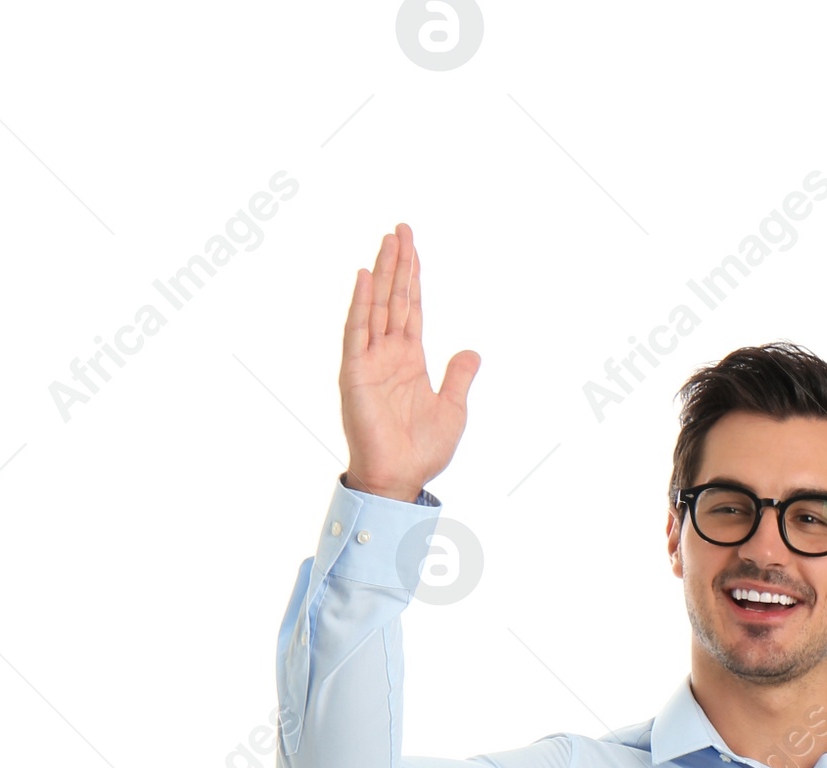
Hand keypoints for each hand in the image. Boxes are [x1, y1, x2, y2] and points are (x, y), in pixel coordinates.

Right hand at [339, 222, 479, 503]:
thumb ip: (459, 377)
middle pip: (393, 299)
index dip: (413, 278)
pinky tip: (363, 277)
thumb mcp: (453, 409)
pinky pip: (356, 332)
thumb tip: (472, 352)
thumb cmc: (422, 451)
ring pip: (376, 306)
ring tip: (388, 240)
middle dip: (398, 264)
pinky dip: (359, 304)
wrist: (400, 479)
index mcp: (409, 359)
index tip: (413, 247)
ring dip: (381, 273)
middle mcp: (387, 354)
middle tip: (401, 228)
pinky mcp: (354, 373)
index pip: (411, 309)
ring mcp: (369, 360)